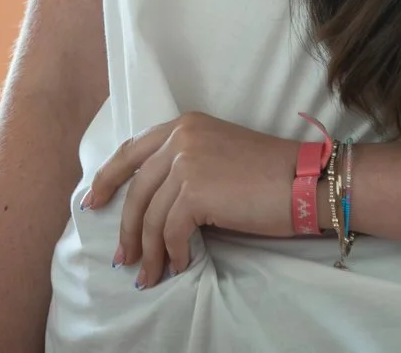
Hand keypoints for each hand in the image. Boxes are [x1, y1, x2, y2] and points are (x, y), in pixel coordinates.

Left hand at [81, 112, 298, 287]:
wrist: (305, 180)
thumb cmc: (270, 174)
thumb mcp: (218, 155)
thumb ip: (185, 167)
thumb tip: (154, 207)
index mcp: (184, 124)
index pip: (131, 151)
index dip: (108, 178)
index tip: (94, 202)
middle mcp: (180, 137)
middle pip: (136, 189)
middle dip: (126, 228)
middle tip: (123, 258)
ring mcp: (186, 162)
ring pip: (150, 215)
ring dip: (148, 251)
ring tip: (149, 275)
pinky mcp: (195, 191)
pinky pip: (170, 231)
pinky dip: (172, 253)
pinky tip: (180, 265)